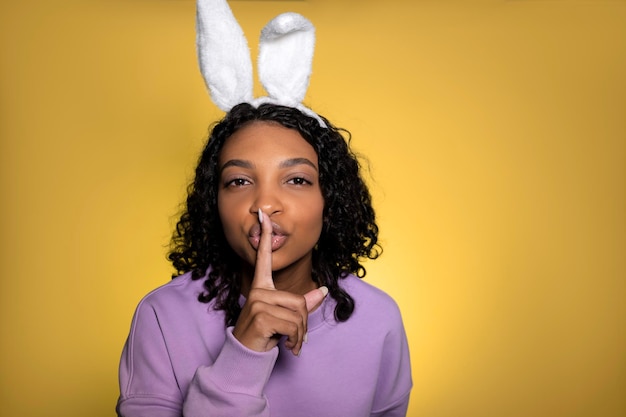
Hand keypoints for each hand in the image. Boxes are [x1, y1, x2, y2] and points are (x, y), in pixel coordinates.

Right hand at [232, 209, 327, 355]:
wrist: (246, 357)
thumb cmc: (264, 336)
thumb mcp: (284, 318)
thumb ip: (302, 304)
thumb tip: (322, 291)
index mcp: (261, 287)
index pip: (263, 257)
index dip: (264, 236)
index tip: (262, 215)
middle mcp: (258, 291)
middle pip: (300, 300)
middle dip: (302, 324)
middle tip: (290, 336)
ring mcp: (258, 303)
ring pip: (299, 315)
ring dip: (299, 335)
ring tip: (286, 341)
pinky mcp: (262, 317)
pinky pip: (294, 326)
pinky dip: (295, 340)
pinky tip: (285, 346)